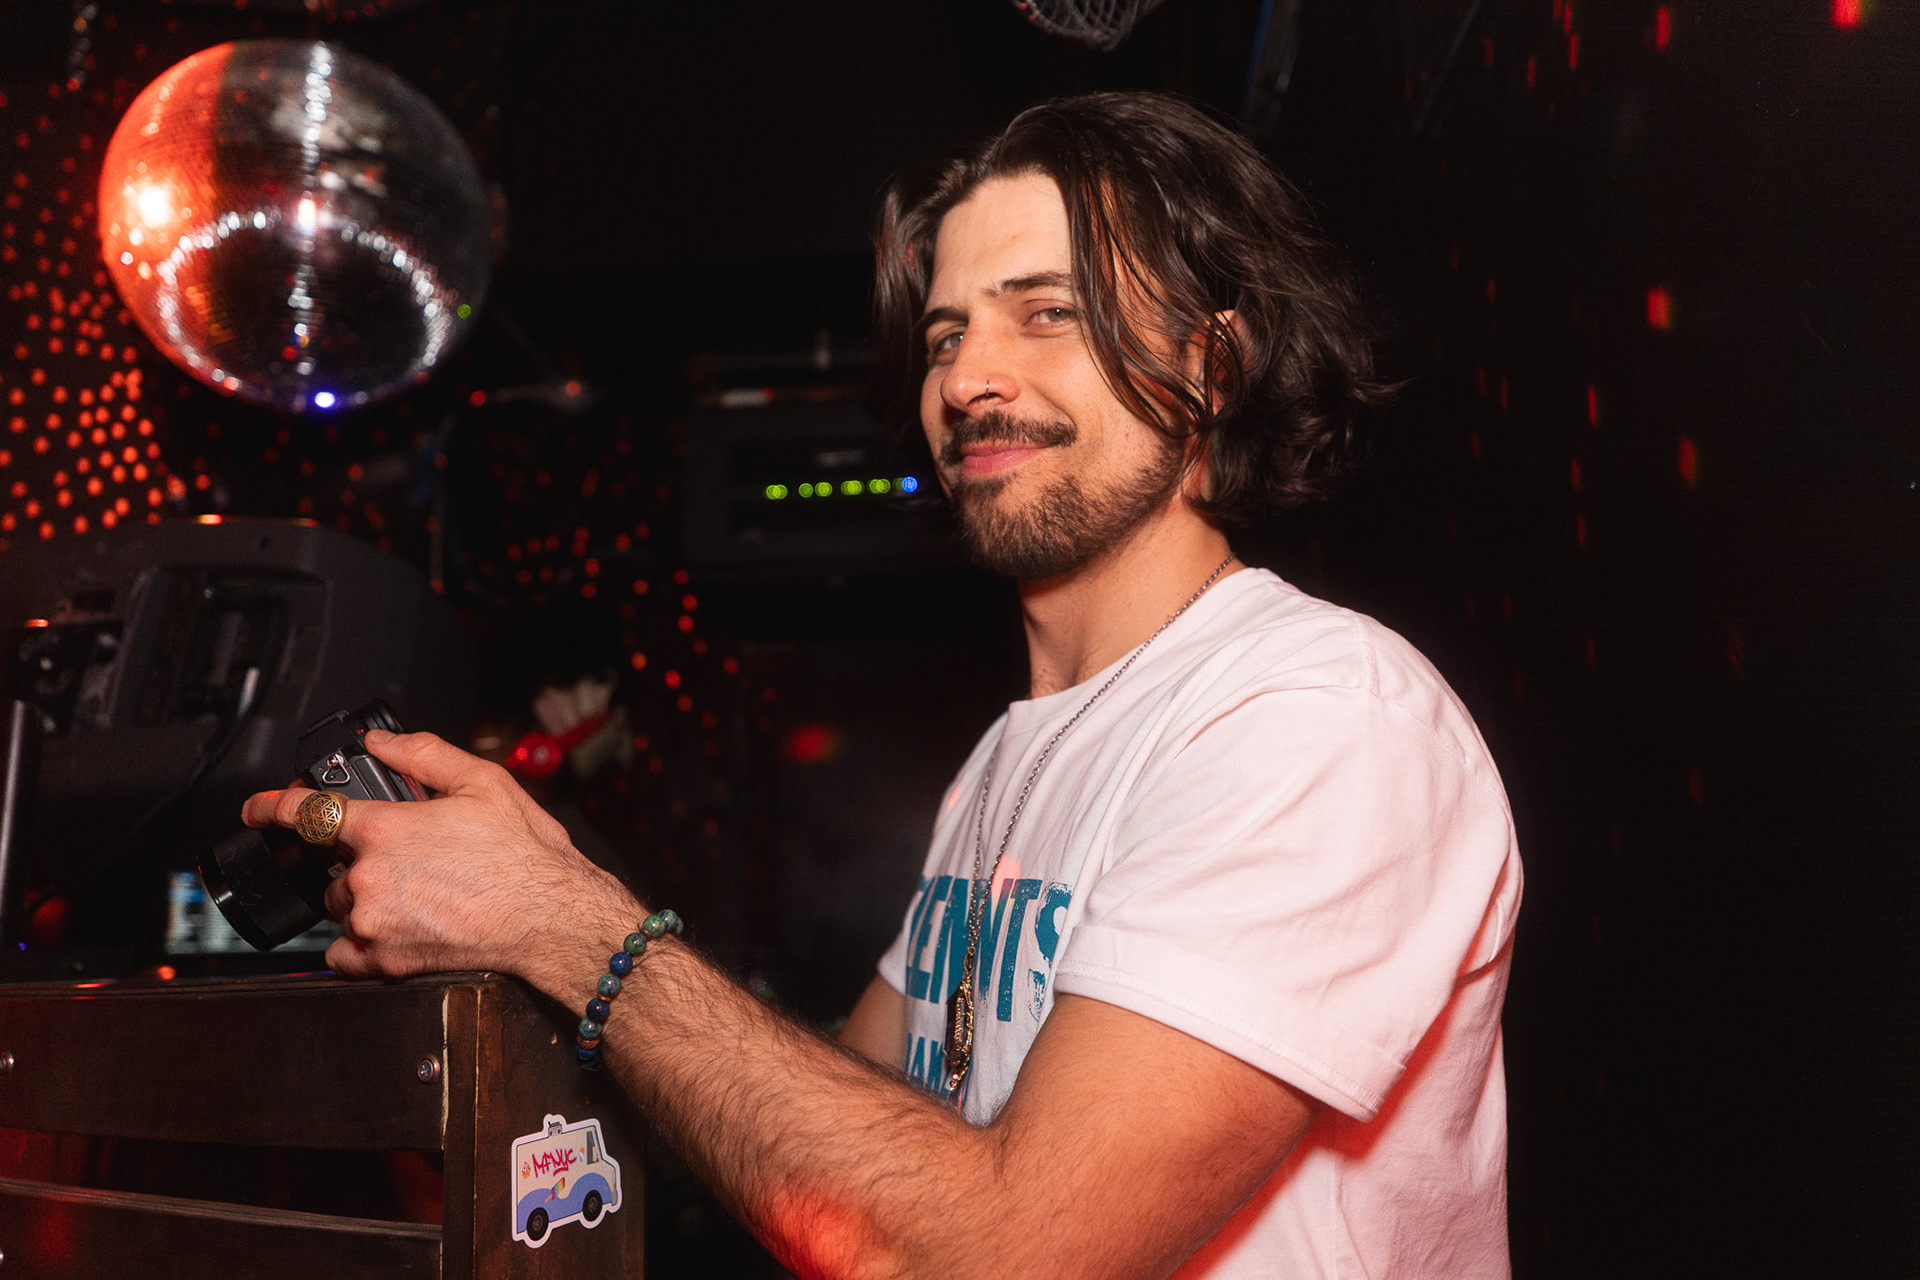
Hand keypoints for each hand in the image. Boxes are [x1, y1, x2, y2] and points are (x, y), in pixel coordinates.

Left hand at [241, 730, 636, 983]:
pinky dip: (362, 944)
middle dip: (360, 863)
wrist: (552, 920)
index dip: (272, 805)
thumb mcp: (485, 783)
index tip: (256, 808)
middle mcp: (369, 878)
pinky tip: (399, 929)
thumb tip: (381, 744)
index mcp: (386, 829)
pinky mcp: (384, 963)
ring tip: (419, 897)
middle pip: (332, 868)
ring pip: (342, 909)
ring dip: (365, 902)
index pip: (307, 812)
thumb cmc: (527, 857)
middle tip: (411, 864)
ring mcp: (372, 923)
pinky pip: (345, 955)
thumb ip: (424, 755)